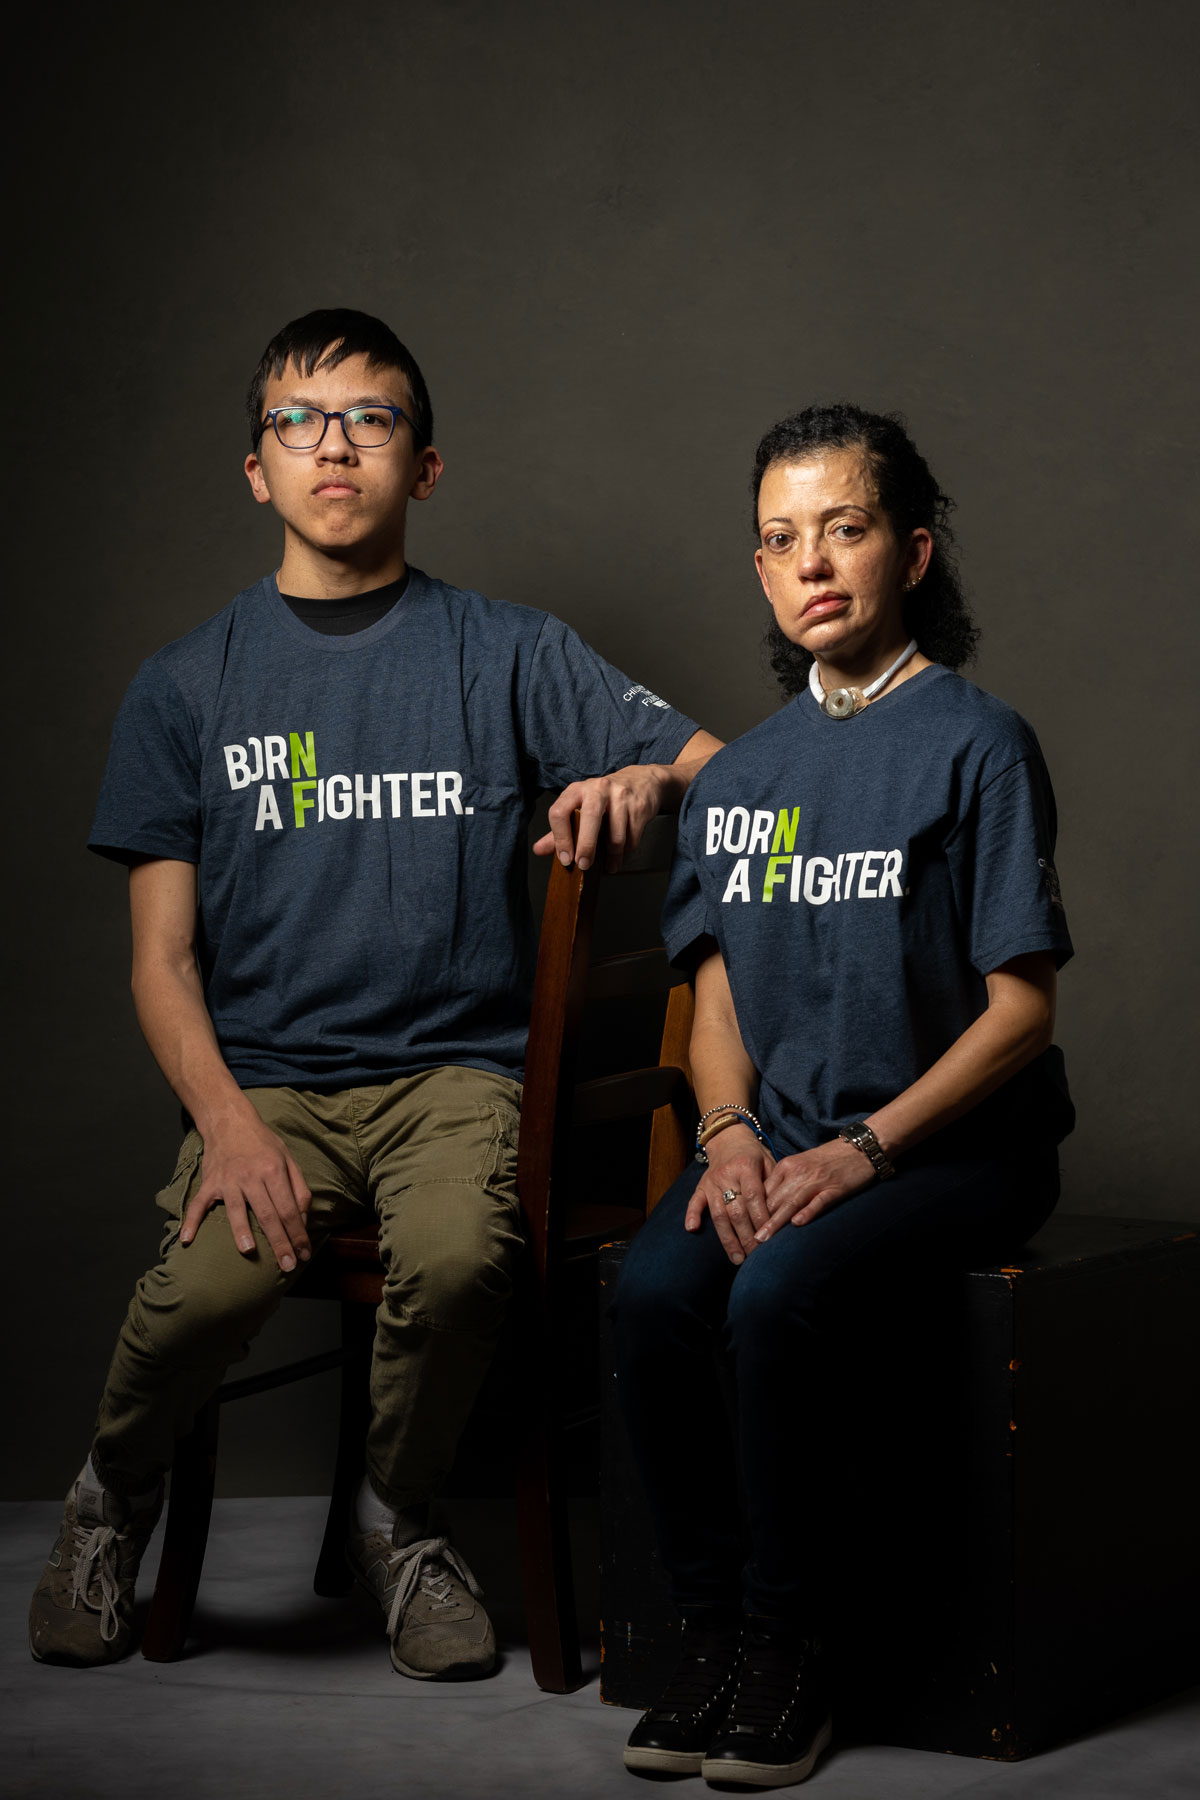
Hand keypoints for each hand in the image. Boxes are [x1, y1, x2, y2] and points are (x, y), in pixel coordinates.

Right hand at [180, 1111, 312, 1272]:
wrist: (229, 1121)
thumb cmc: (263, 1143)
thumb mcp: (288, 1159)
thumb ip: (299, 1188)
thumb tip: (302, 1219)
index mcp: (274, 1171)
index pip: (289, 1209)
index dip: (298, 1234)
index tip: (304, 1254)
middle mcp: (251, 1176)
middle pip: (268, 1214)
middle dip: (279, 1242)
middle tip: (287, 1266)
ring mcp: (228, 1180)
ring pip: (236, 1209)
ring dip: (241, 1230)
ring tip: (248, 1251)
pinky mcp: (210, 1182)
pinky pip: (198, 1203)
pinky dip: (191, 1220)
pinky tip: (187, 1239)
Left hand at [532, 764, 668, 871]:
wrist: (641, 781)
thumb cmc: (605, 798)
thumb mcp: (580, 806)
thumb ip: (560, 829)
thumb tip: (538, 850)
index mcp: (577, 790)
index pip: (560, 812)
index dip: (560, 839)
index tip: (565, 858)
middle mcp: (598, 789)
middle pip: (590, 818)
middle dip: (586, 846)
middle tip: (584, 865)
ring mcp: (621, 796)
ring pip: (616, 835)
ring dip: (612, 857)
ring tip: (609, 867)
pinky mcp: (639, 807)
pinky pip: (632, 838)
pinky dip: (626, 852)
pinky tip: (621, 856)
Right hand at [684, 1126, 775, 1264]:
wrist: (729, 1137)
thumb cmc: (754, 1155)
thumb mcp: (769, 1163)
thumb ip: (773, 1186)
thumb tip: (781, 1214)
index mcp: (746, 1168)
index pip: (754, 1198)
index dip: (761, 1220)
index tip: (769, 1240)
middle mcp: (727, 1176)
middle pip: (736, 1211)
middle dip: (747, 1237)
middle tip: (756, 1257)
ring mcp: (711, 1182)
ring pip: (718, 1214)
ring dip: (727, 1239)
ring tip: (737, 1258)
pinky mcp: (701, 1186)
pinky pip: (694, 1202)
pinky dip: (691, 1215)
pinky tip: (692, 1229)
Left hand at [753, 1138, 876, 1241]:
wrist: (859, 1148)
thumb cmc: (828, 1160)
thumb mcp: (800, 1166)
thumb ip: (783, 1183)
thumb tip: (766, 1207)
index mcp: (786, 1166)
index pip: (763, 1192)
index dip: (751, 1213)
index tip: (741, 1230)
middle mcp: (797, 1172)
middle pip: (773, 1200)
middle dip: (759, 1222)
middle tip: (747, 1243)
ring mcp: (816, 1180)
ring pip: (790, 1203)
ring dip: (775, 1222)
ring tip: (762, 1239)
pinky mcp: (835, 1188)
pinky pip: (818, 1202)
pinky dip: (807, 1212)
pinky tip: (798, 1224)